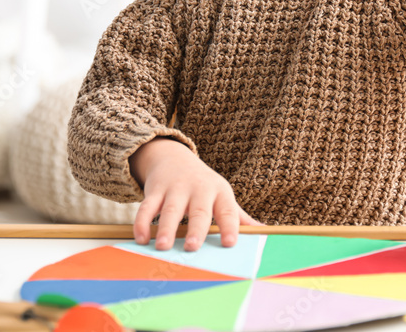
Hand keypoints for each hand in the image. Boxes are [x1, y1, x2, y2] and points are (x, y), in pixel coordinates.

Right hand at [129, 137, 263, 250]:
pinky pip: (147, 207)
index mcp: (220, 193)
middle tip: (193, 247)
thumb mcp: (222, 195)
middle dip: (196, 229)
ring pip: (170, 209)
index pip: (228, 211)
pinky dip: (142, 223)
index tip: (230, 243)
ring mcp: (175, 189)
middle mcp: (199, 190)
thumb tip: (264, 230)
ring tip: (162, 246)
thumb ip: (238, 216)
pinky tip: (141, 239)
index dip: (230, 226)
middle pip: (199, 211)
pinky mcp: (155, 190)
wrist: (173, 157)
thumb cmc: (204, 185)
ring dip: (166, 228)